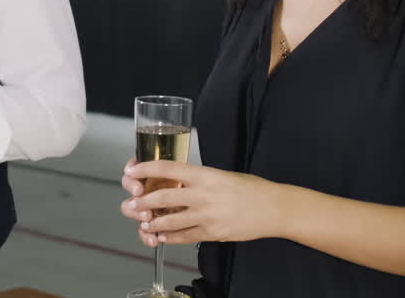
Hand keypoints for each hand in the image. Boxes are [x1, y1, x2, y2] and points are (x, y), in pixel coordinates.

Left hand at [122, 161, 286, 245]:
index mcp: (205, 174)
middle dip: (142, 202)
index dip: (146, 169)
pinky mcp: (213, 233)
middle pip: (163, 197)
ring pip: (170, 221)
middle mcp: (203, 194)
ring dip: (153, 223)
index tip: (131, 170)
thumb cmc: (251, 188)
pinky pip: (185, 236)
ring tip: (143, 223)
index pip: (168, 168)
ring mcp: (207, 215)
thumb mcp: (222, 175)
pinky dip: (170, 237)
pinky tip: (162, 236)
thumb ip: (199, 179)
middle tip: (130, 205)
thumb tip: (177, 182)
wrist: (274, 208)